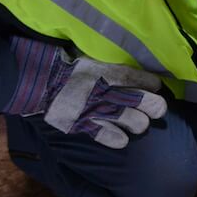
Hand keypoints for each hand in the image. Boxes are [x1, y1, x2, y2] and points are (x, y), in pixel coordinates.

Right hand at [6, 38, 167, 148]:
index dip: (152, 83)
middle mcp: (105, 91)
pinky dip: (119, 139)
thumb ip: (112, 63)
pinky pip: (108, 137)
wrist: (39, 82)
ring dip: (140, 124)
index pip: (139, 78)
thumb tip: (135, 61)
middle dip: (156, 106)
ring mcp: (95, 110)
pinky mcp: (83, 125)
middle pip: (143, 101)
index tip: (156, 86)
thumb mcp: (92, 56)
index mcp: (106, 70)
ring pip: (132, 121)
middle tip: (157, 108)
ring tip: (139, 124)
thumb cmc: (69, 66)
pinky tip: (123, 139)